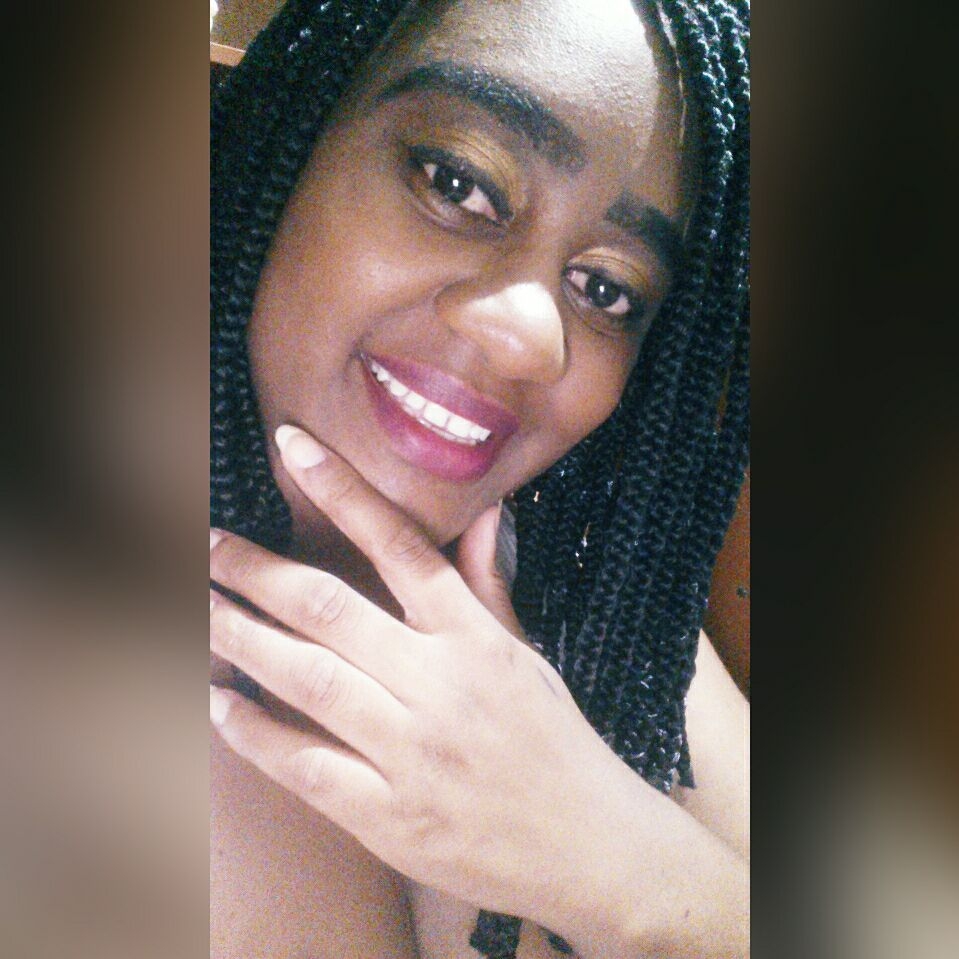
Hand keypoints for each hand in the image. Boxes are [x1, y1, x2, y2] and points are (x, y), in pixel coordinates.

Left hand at [209, 426, 627, 933]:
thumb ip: (489, 585)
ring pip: (308, 679)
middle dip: (258, 571)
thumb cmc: (554, 740)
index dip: (343, 490)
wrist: (588, 846)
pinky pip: (306, 765)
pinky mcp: (389, 816)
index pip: (401, 546)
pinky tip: (216, 704)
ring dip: (242, 638)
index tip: (292, 446)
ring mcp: (412, 752)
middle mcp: (440, 685)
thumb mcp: (527, 656)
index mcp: (476, 639)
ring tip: (199, 606)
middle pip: (330, 609)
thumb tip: (482, 514)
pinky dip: (255, 734)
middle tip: (208, 544)